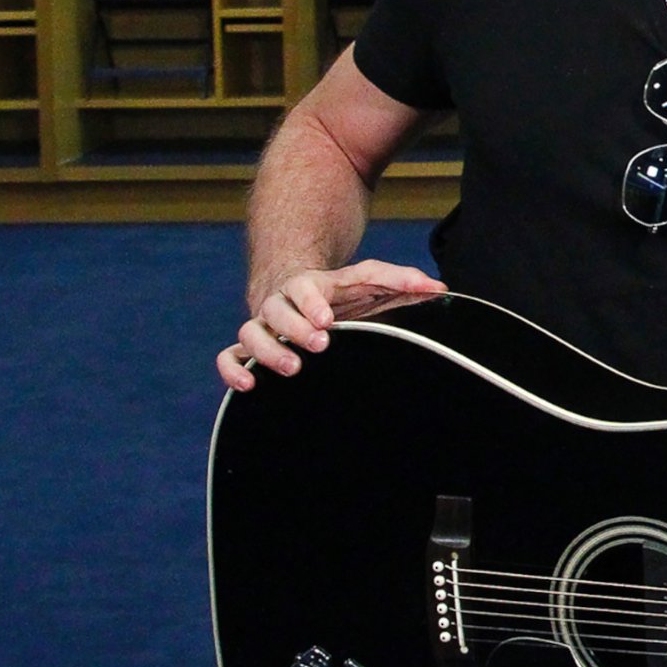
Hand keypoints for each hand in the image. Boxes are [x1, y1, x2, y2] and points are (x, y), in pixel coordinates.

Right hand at [215, 261, 445, 390]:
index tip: (327, 319)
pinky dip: (232, 369)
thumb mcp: (369, 280)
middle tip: (319, 345)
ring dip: (266, 351)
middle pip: (275, 310)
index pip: (304, 287)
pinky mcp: (248, 349)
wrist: (302, 297)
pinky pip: (229, 356)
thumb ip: (401, 280)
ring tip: (292, 369)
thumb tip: (438, 287)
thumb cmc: (341, 292)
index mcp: (309, 286)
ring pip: (249, 333)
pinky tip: (248, 385)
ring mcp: (263, 326)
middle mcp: (280, 303)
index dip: (311, 302)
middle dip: (294, 328)